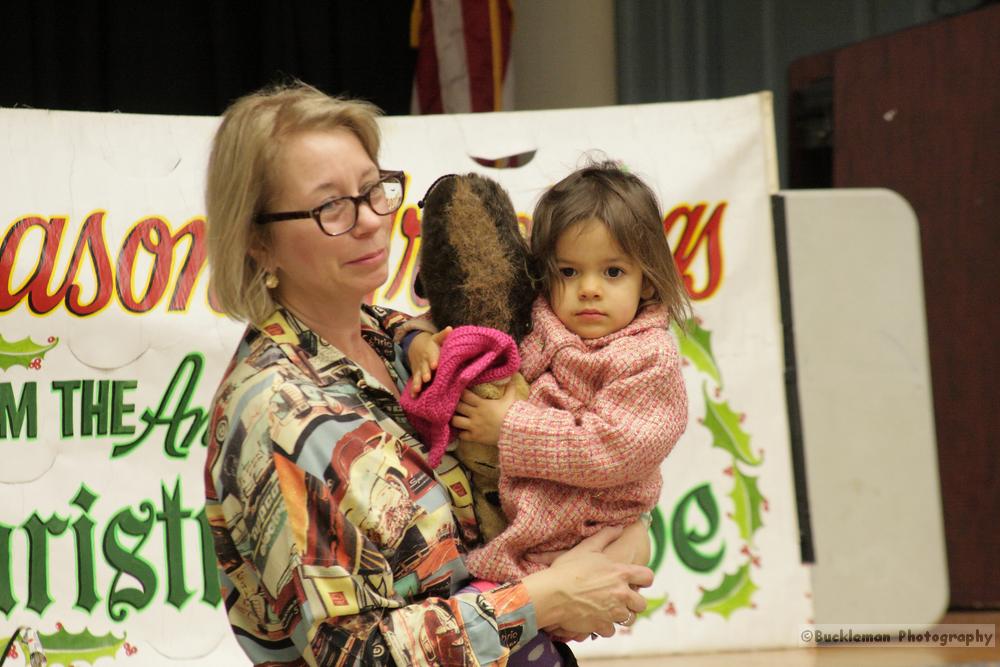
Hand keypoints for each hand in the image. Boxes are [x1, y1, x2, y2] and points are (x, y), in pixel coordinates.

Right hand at [408, 327, 451, 396]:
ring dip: (417, 383)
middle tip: (427, 379)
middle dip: (425, 373)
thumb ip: (443, 335)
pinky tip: (413, 397)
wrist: (416, 346)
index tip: (435, 365)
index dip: (433, 360)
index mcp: (430, 352)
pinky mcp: (416, 376)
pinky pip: (414, 383)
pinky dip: (412, 390)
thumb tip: (450, 329)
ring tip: (417, 390)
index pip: (432, 356)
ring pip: (417, 377)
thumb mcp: (437, 338)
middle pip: (424, 368)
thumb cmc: (432, 344)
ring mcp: (419, 370)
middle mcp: (424, 362)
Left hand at [451, 380, 517, 444]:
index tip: (459, 392)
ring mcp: (474, 426)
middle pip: (457, 406)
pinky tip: (464, 432)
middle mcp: (475, 414)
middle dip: (455, 405)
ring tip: (457, 418)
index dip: (461, 393)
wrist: (515, 431)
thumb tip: (511, 379)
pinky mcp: (475, 437)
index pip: (465, 395)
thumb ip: (509, 389)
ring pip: (455, 421)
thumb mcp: (510, 400)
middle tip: (455, 405)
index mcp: (482, 404)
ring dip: (455, 419)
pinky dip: (461, 434)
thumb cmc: (512, 414)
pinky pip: (461, 435)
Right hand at [521, 526, 651, 638]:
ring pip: (629, 620)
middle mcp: (621, 594)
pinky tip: (596, 619)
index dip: (643, 578)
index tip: (637, 580)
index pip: (647, 577)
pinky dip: (605, 626)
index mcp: (621, 573)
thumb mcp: (587, 547)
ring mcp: (613, 612)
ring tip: (610, 610)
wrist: (552, 593)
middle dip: (634, 602)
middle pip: (641, 604)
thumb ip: (605, 536)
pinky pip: (611, 631)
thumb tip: (619, 527)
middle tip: (621, 598)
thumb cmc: (568, 568)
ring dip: (621, 615)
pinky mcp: (602, 626)